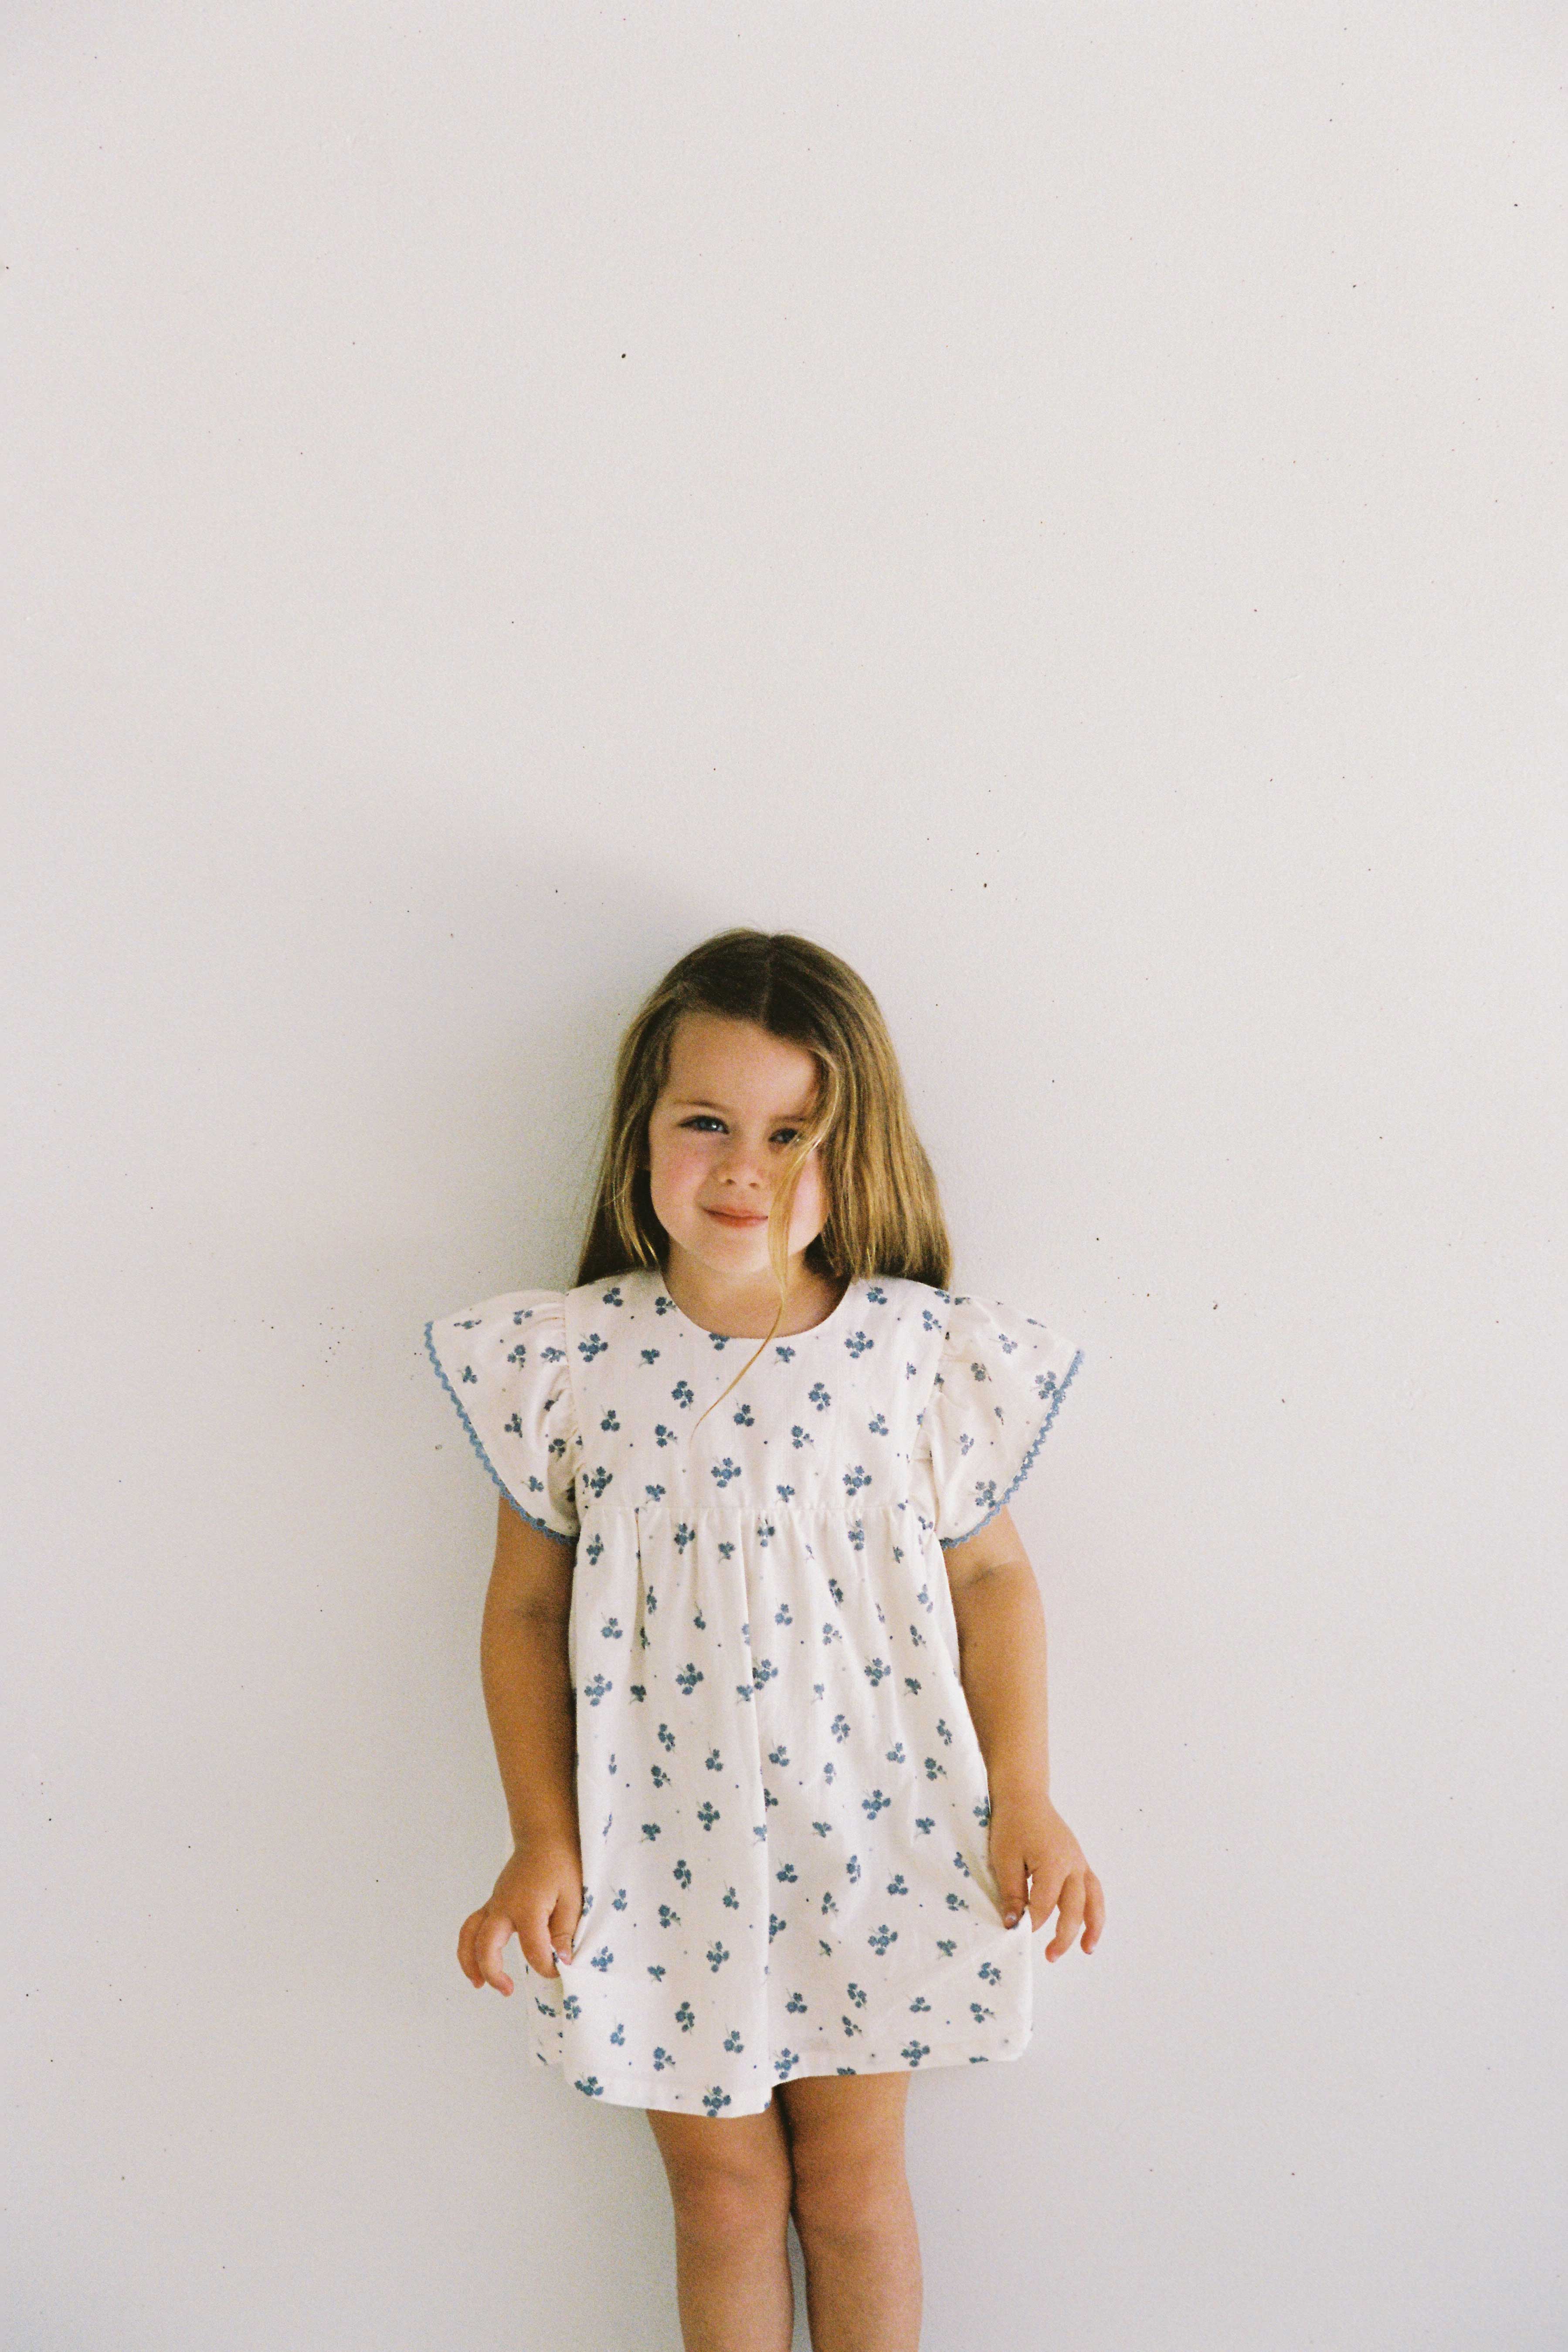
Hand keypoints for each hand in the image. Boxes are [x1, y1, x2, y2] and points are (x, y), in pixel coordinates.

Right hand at [457, 1831, 583, 1994]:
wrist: (545, 1837)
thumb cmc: (562, 1864)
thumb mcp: (573, 1897)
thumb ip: (565, 1931)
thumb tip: (563, 1961)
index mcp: (527, 1908)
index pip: (533, 1950)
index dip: (547, 1967)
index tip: (561, 1970)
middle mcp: (504, 1907)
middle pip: (486, 1946)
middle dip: (493, 1972)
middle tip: (507, 1990)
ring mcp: (495, 1903)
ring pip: (469, 1935)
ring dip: (469, 1961)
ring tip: (478, 1983)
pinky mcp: (493, 1902)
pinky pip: (473, 1925)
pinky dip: (471, 1945)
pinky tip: (481, 1960)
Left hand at [988, 1789, 1105, 1960]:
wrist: (1023, 1795)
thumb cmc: (1011, 1824)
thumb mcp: (1004, 1859)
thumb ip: (1012, 1894)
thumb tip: (1014, 1925)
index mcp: (1054, 1864)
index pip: (1045, 1907)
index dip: (1032, 1923)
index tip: (1018, 1933)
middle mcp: (1073, 1864)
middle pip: (1075, 1909)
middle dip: (1064, 1936)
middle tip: (1050, 1956)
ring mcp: (1079, 1861)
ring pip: (1094, 1899)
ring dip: (1093, 1926)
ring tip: (1088, 1949)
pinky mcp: (1078, 1859)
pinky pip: (1093, 1887)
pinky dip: (1094, 1907)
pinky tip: (1088, 1922)